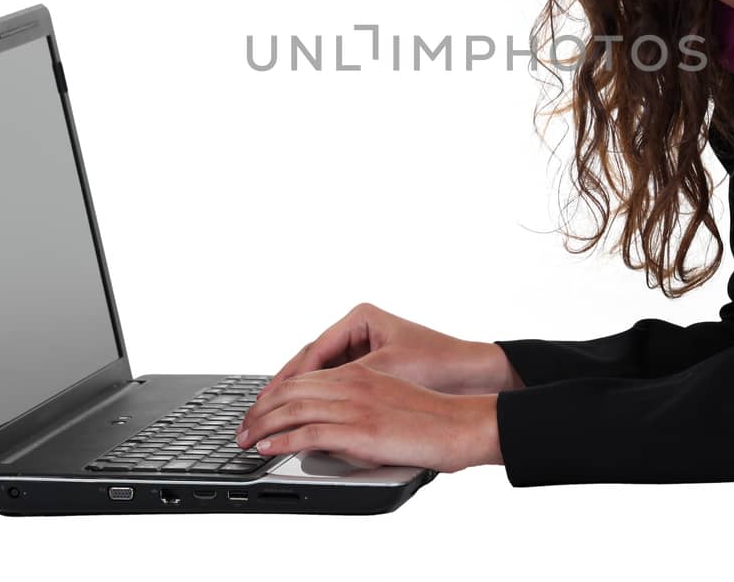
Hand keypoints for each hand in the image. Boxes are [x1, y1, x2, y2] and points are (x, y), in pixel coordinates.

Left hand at [234, 360, 501, 472]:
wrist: (459, 424)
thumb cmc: (432, 417)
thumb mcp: (388, 400)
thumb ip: (358, 405)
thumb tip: (334, 425)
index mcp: (360, 373)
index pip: (304, 377)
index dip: (275, 394)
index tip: (259, 411)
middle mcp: (353, 383)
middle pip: (292, 389)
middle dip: (260, 409)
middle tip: (243, 428)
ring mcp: (355, 404)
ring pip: (293, 408)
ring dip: (262, 425)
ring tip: (245, 440)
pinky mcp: (359, 429)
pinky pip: (309, 432)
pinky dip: (282, 441)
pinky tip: (268, 449)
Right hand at [253, 302, 513, 399]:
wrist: (473, 374)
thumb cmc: (438, 364)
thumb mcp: (385, 371)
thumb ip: (346, 383)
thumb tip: (308, 401)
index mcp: (360, 317)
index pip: (313, 350)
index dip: (289, 378)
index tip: (270, 399)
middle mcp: (359, 328)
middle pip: (311, 361)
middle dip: (286, 388)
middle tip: (260, 412)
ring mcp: (364, 346)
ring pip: (321, 374)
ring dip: (299, 395)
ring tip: (273, 417)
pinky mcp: (370, 366)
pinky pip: (336, 382)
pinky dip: (320, 399)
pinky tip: (303, 417)